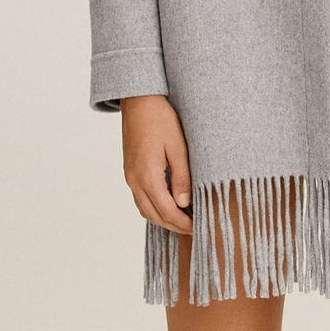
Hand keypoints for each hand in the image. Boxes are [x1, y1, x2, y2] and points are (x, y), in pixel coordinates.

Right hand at [120, 95, 193, 234]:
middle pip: (154, 215)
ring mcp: (130, 176)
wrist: (139, 100)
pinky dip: (154, 208)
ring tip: (184, 220)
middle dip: (174, 226)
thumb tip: (185, 204)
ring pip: (145, 209)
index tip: (199, 229)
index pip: (167, 211)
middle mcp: (135, 180)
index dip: (184, 224)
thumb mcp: (178, 147)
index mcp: (147, 176)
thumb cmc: (161, 119)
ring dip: (163, 218)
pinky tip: (169, 204)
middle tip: (195, 229)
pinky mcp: (129, 171)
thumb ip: (182, 177)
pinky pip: (140, 198)